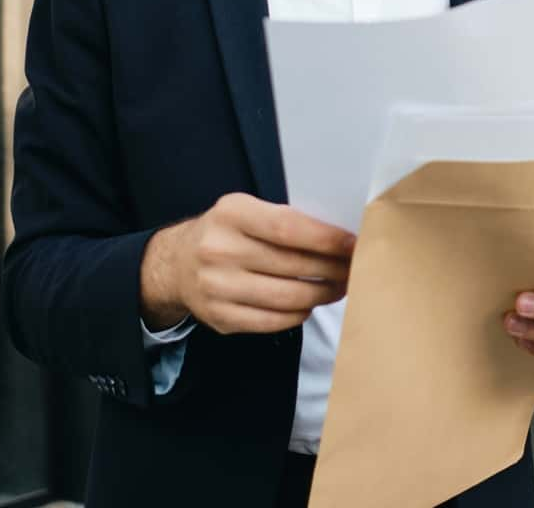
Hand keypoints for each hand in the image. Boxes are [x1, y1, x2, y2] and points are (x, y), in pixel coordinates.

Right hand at [141, 192, 354, 335]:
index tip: (353, 244)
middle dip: (332, 269)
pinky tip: (308, 303)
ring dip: (322, 294)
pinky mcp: (220, 317)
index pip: (287, 228)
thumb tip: (340, 240)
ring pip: (287, 298)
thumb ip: (285, 221)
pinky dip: (298, 314)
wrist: (178, 263)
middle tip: (354, 269)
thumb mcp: (247, 211)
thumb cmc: (227, 233)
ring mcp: (217, 287)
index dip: (326, 239)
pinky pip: (273, 321)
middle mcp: (219, 250)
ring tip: (338, 287)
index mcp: (231, 214)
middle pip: (292, 266)